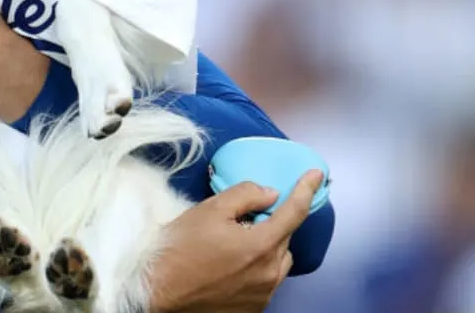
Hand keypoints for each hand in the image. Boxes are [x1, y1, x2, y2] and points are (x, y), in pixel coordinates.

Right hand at [148, 170, 324, 312]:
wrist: (159, 288)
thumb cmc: (180, 248)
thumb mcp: (210, 209)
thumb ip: (245, 195)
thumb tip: (270, 193)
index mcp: (261, 245)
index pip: (295, 211)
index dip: (307, 189)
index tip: (316, 176)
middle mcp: (269, 272)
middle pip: (285, 237)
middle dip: (272, 223)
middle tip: (245, 217)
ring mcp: (263, 293)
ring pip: (279, 261)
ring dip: (268, 247)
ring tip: (238, 244)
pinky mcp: (254, 307)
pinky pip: (267, 281)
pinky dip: (259, 268)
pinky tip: (233, 265)